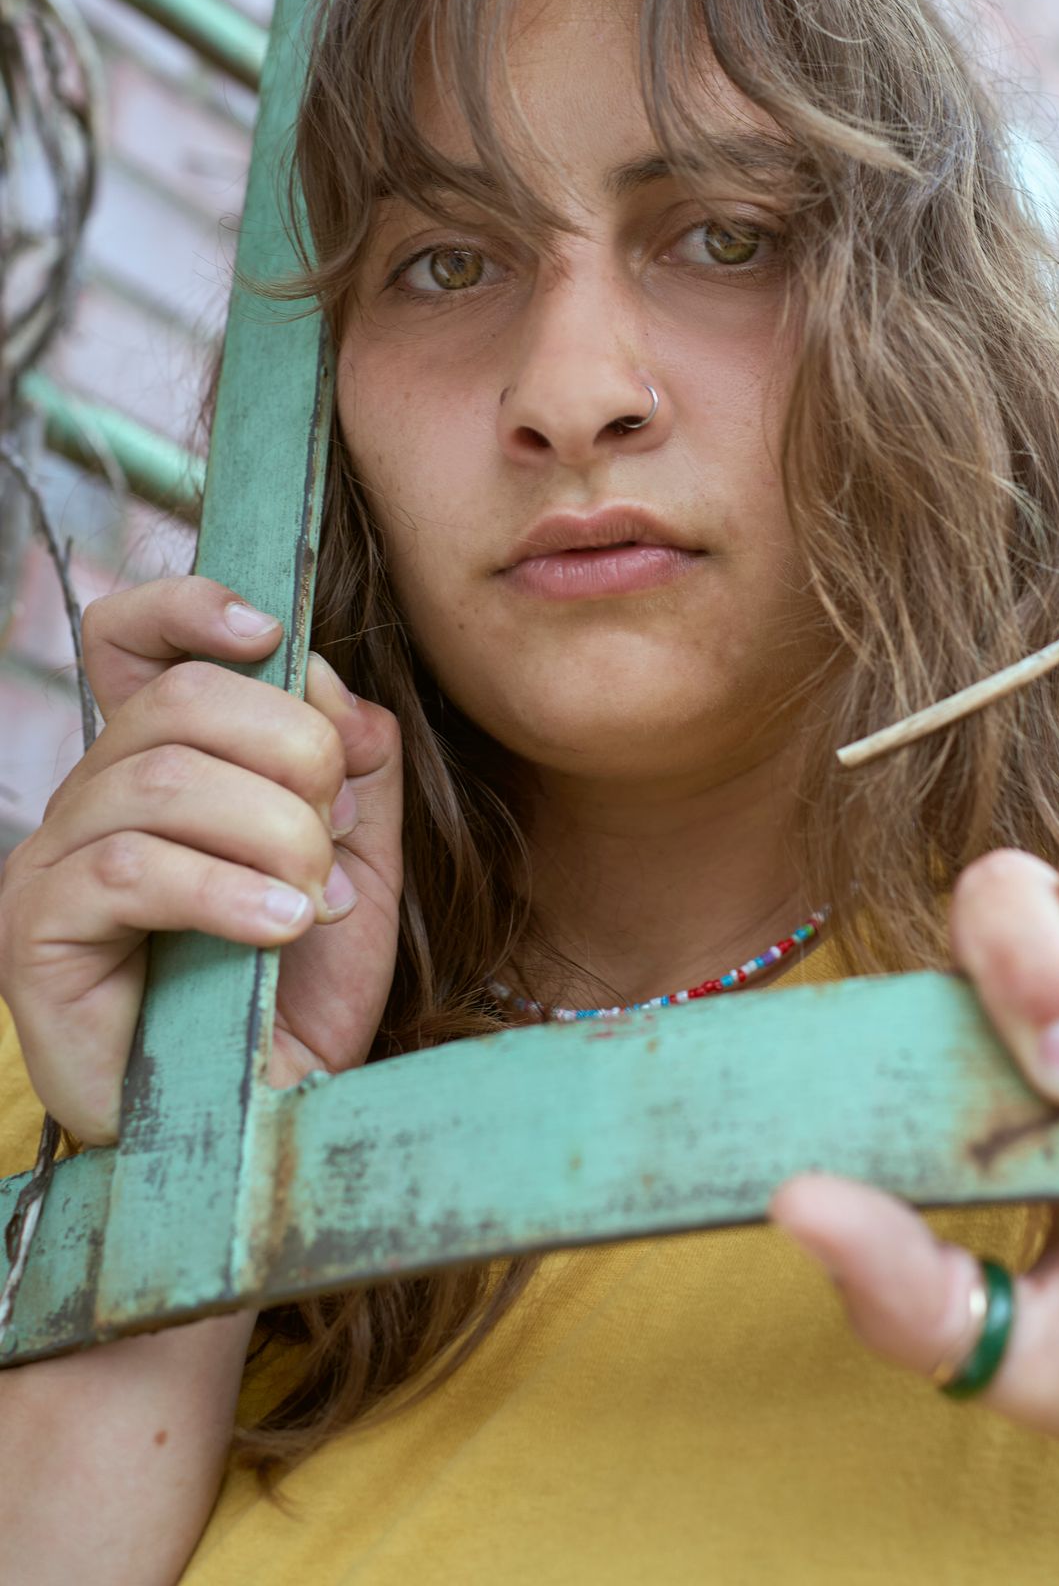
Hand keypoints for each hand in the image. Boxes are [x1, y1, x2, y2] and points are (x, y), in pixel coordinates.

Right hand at [0, 577, 402, 1143]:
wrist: (267, 1121)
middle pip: (179, 698)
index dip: (189, 605)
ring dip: (272, 828)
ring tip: (313, 896)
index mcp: (160, 760)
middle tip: (330, 830)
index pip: (132, 638)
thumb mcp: (353, 856)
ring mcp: (53, 862)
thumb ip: (350, 761)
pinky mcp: (37, 936)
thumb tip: (332, 689)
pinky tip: (280, 926)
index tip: (268, 631)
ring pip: (164, 778)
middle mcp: (91, 795)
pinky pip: (130, 867)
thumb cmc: (298, 990)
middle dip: (288, 748)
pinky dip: (226, 888)